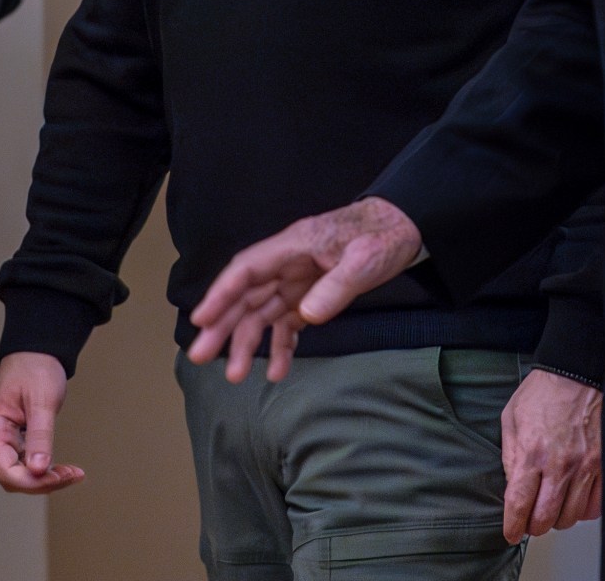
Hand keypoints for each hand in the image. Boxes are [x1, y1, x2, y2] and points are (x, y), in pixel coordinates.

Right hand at [0, 352, 85, 493]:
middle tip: (72, 475)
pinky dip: (44, 468)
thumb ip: (40, 437)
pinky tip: (62, 468)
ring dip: (45, 478)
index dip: (32, 481)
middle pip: (11, 477)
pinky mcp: (13, 438)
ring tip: (72, 473)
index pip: (5, 471)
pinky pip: (25, 463)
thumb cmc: (35, 368)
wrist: (36, 350)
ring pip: (19, 474)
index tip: (60, 476)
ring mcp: (1, 439)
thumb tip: (38, 470)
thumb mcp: (42, 402)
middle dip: (41, 482)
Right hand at [186, 196, 422, 382]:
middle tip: (201, 357)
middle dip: (222, 326)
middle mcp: (287, 263)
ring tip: (235, 375)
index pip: (246, 270)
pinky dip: (280, 345)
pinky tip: (276, 370)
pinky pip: (288, 322)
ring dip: (247, 343)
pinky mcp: (312, 294)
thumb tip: (306, 315)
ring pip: (262, 313)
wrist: (404, 228)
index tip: (201, 320)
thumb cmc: (383, 236)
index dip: (220, 295)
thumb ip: (336, 286)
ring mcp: (298, 280)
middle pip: (246, 295)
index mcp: (293, 246)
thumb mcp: (365, 259)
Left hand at [500, 369, 602, 542]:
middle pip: (546, 518)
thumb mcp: (511, 419)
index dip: (513, 525)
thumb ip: (509, 456)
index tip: (511, 533)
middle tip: (530, 520)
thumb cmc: (543, 393)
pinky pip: (595, 505)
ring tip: (551, 507)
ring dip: (558, 518)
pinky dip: (583, 510)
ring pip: (571, 516)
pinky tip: (574, 500)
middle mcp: (560, 464)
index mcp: (532, 452)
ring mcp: (585, 466)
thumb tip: (511, 488)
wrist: (576, 373)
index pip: (519, 503)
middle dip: (534, 526)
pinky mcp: (603, 465)